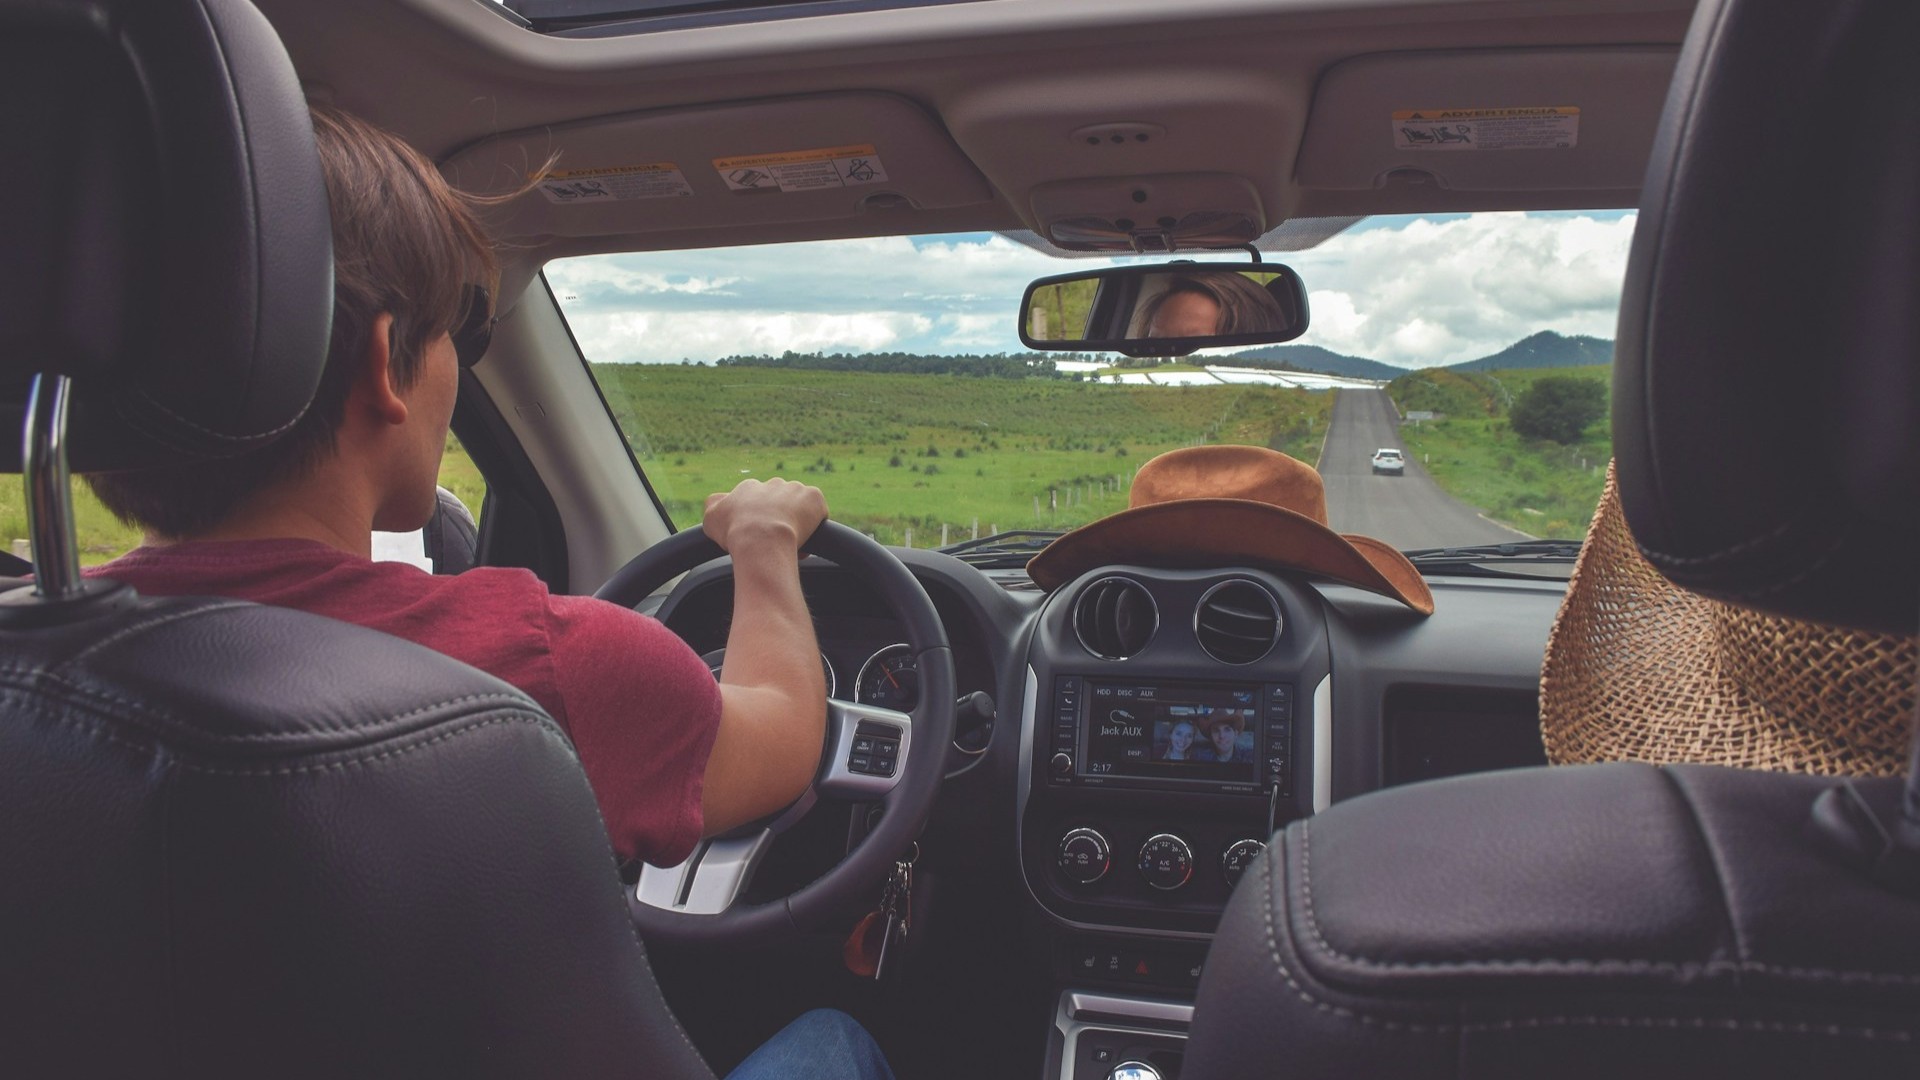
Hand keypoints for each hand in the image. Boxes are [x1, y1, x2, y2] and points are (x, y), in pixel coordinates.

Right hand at [701, 477, 827, 553]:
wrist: (761, 539)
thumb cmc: (735, 532)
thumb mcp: (711, 519)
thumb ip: (713, 506)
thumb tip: (718, 501)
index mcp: (749, 488)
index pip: (755, 502)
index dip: (758, 522)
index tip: (759, 538)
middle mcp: (772, 484)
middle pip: (778, 502)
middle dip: (778, 520)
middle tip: (776, 542)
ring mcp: (795, 489)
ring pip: (799, 507)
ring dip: (797, 523)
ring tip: (791, 545)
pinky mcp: (814, 497)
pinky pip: (818, 512)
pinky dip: (815, 526)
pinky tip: (806, 541)